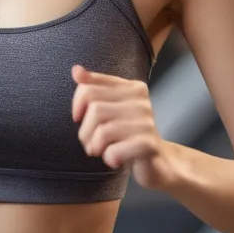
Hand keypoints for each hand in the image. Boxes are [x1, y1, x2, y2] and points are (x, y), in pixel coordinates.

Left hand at [71, 65, 176, 189]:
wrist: (157, 162)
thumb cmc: (127, 134)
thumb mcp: (109, 108)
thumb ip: (93, 88)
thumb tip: (76, 70)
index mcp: (132, 87)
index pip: (89, 87)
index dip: (77, 105)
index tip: (79, 117)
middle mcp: (142, 100)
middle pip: (94, 108)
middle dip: (85, 131)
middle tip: (91, 142)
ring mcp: (147, 122)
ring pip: (102, 131)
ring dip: (95, 147)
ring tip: (102, 151)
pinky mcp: (149, 144)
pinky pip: (113, 151)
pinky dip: (109, 158)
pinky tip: (116, 159)